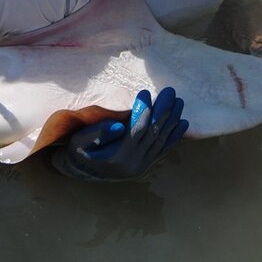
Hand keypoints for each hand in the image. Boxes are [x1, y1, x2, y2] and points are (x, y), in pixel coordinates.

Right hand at [51, 88, 188, 180]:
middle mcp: (133, 165)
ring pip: (161, 140)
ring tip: (179, 101)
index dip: (142, 110)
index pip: (136, 130)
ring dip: (171, 120)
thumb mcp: (79, 141)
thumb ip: (97, 134)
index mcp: (117, 158)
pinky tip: (182, 123)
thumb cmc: (79, 151)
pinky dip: (174, 136)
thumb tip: (119, 125)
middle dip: (163, 110)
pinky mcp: (146, 166)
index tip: (145, 92)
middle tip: (170, 91)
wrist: (83, 171)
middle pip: (153, 133)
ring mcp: (142, 167)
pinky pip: (163, 150)